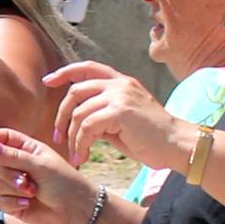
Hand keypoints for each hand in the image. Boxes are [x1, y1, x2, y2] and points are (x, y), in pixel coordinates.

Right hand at [0, 127, 99, 223]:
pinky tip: (28, 205)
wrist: (76, 212)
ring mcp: (17, 186)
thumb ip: (12, 156)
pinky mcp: (14, 204)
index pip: (4, 138)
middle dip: (8, 172)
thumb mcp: (39, 165)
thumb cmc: (65, 184)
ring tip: (33, 193)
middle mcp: (21, 166)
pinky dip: (13, 203)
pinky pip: (0, 201)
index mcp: (29, 150)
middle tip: (26, 180)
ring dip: (13, 189)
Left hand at [44, 59, 199, 172]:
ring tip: (76, 154)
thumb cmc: (151, 138)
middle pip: (76, 91)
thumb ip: (101, 113)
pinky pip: (87, 127)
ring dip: (72, 137)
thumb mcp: (121, 120)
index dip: (65, 72)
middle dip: (61, 115)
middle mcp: (120, 84)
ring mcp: (120, 95)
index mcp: (121, 82)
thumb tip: (76, 120)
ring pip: (79, 113)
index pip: (87, 68)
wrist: (176, 144)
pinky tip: (83, 155)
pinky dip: (80, 144)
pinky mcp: (120, 111)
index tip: (47, 80)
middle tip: (58, 136)